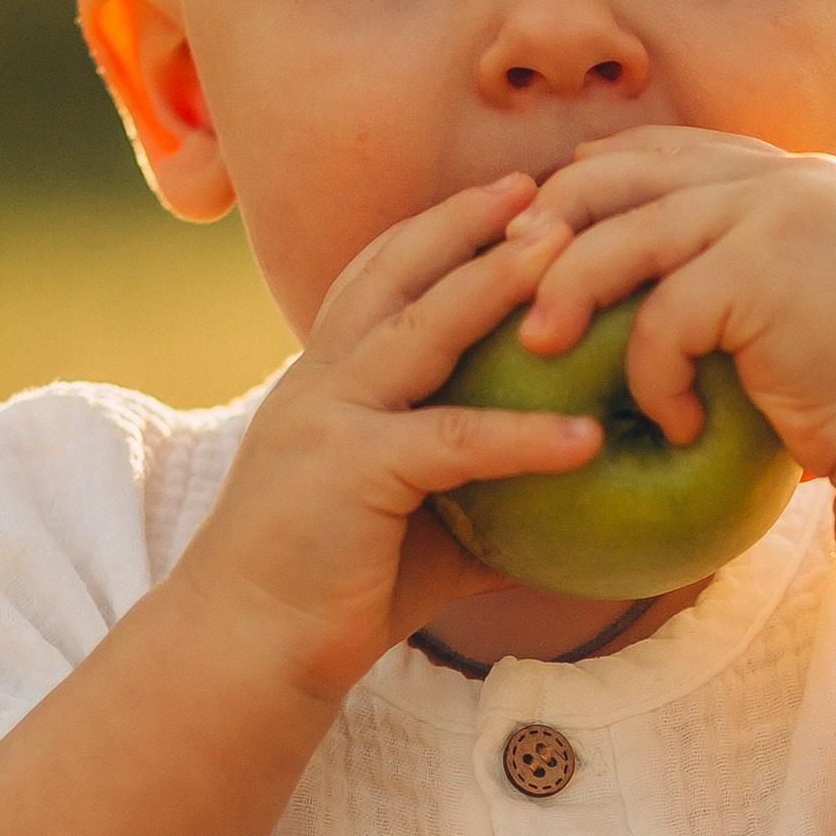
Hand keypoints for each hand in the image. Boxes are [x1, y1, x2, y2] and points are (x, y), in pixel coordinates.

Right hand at [173, 173, 603, 698]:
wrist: (249, 647)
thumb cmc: (337, 589)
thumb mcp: (424, 526)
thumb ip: (492, 496)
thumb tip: (586, 499)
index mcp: (329, 378)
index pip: (383, 274)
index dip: (444, 228)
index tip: (513, 197)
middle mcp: (323, 378)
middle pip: (399, 269)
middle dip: (471, 221)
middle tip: (546, 188)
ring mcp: (330, 416)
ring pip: (423, 327)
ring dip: (496, 282)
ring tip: (568, 253)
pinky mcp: (350, 470)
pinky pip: (452, 442)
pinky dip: (523, 439)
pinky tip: (586, 440)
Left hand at [504, 130, 835, 485]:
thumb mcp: (809, 328)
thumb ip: (749, 291)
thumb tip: (673, 311)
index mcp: (799, 181)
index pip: (672, 151)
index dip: (597, 178)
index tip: (544, 224)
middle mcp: (790, 179)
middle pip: (631, 171)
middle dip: (556, 216)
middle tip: (503, 273)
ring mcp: (781, 212)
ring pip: (630, 234)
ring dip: (569, 289)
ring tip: (534, 344)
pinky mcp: (767, 266)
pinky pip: (666, 313)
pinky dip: (651, 373)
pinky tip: (667, 425)